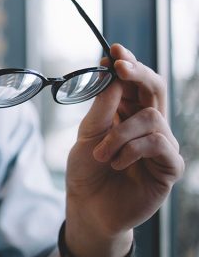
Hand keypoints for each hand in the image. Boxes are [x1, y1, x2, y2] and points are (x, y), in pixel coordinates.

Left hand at [65, 43, 183, 256]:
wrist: (87, 207)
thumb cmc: (87, 169)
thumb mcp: (88, 133)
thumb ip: (103, 106)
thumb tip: (113, 73)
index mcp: (128, 113)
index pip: (136, 82)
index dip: (128, 63)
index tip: (113, 49)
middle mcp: (149, 125)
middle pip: (156, 88)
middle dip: (138, 73)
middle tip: (120, 66)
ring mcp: (161, 146)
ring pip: (153, 117)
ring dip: (120, 133)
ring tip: (102, 153)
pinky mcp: (170, 168)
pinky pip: (159, 144)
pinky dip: (132, 150)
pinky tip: (116, 163)